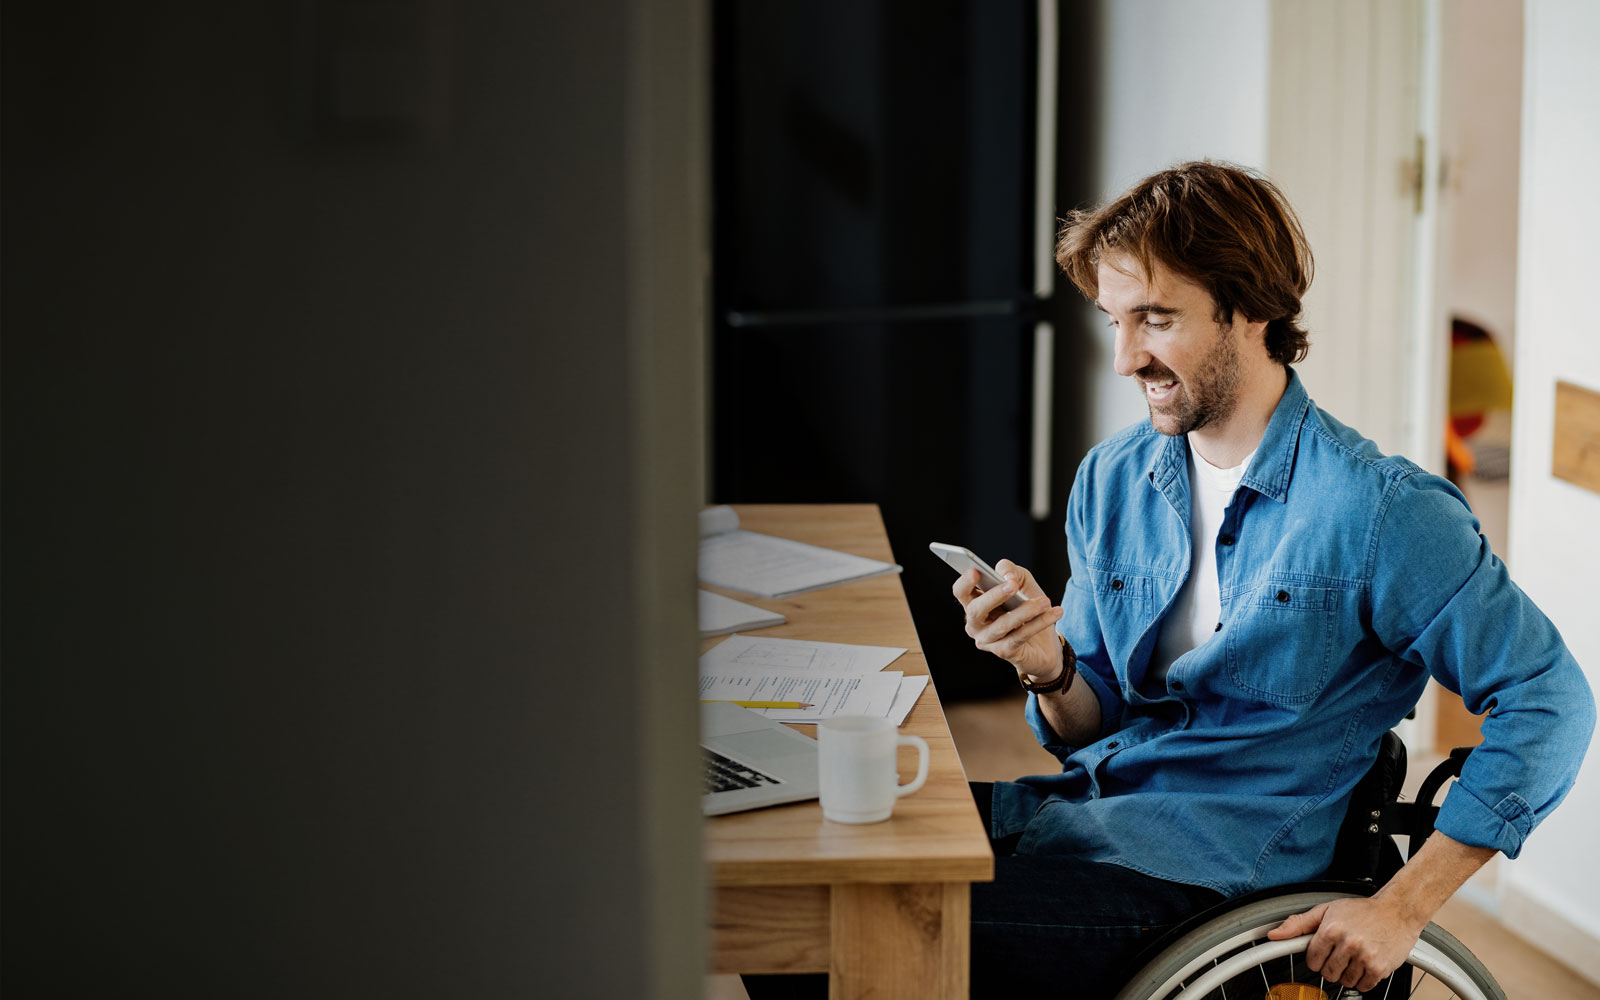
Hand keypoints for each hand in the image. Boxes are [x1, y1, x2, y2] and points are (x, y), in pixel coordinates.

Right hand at [952, 559, 1063, 682]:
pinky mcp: (1004, 652)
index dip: (966, 582)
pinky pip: (1021, 635)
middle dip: (994, 596)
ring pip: (1003, 624)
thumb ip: (1012, 571)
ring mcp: (988, 640)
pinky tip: (1054, 613)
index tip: (977, 571)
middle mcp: (975, 624)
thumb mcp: (1022, 583)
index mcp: (974, 603)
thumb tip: (1006, 575)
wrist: (1044, 643)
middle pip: (976, 610)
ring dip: (1026, 610)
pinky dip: (1039, 623)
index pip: (961, 592)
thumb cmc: (1027, 607)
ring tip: (1044, 601)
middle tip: (1013, 585)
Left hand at [1267, 895, 1424, 991]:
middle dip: (1331, 966)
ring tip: (1355, 957)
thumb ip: (1299, 924)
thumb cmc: (1362, 911)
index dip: (1316, 958)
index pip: (1312, 960)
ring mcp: (1364, 957)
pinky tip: (1366, 964)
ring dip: (1347, 974)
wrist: (1397, 911)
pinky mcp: (1379, 968)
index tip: (1323, 953)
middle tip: (1341, 954)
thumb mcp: (1327, 910)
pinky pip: (1363, 986)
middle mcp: (1347, 943)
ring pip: (1344, 981)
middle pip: (1327, 973)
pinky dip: (1363, 980)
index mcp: (1331, 929)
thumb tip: (1274, 934)